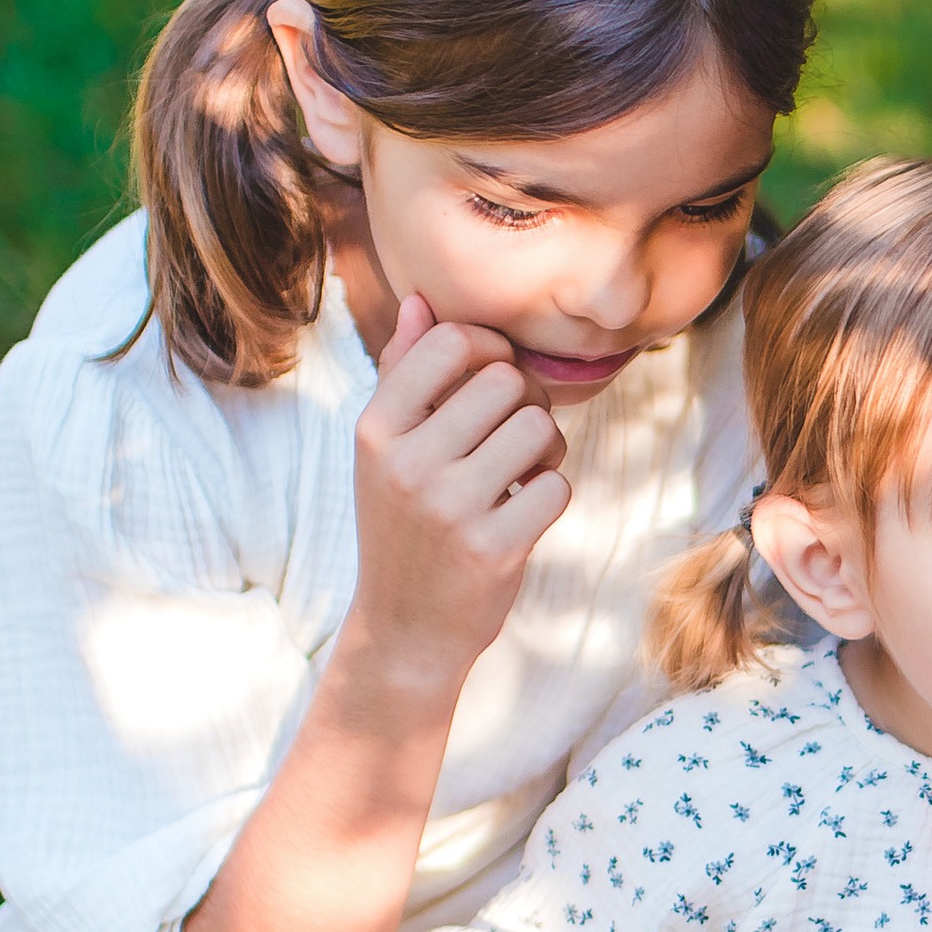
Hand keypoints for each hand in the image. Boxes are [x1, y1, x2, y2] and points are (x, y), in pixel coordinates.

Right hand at [347, 292, 572, 692]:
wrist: (404, 631)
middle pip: (507, 380)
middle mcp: (405, 463)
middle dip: (526, 402)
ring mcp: (449, 507)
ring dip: (546, 448)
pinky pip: (557, 484)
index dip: (490, 352)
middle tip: (514, 438)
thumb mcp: (385, 451)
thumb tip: (422, 300)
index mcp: (375, 429)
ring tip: (520, 474)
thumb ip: (403, 374)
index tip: (491, 384)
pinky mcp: (492, 548)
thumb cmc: (404, 525)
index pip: (452, 341)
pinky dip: (550, 494)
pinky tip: (522, 513)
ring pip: (539, 428)